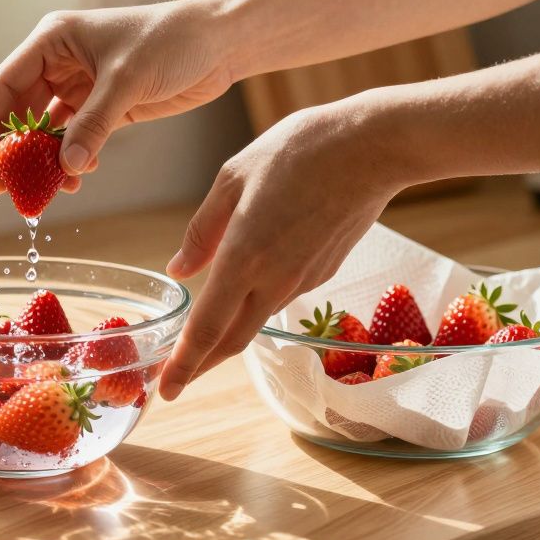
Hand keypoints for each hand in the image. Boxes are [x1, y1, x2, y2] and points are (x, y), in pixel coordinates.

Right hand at [0, 0, 238, 191]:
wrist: (219, 43)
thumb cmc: (171, 41)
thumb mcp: (126, 81)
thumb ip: (93, 125)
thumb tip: (64, 167)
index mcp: (54, 40)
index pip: (5, 84)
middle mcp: (61, 61)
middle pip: (21, 112)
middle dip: (18, 151)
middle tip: (13, 188)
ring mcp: (82, 85)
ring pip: (48, 130)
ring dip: (47, 159)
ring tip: (54, 188)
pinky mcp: (105, 106)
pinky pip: (76, 138)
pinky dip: (74, 158)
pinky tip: (81, 173)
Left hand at [158, 95, 404, 400]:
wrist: (374, 147)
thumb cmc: (298, 151)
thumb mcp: (233, 178)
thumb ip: (204, 230)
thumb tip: (178, 269)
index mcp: (244, 258)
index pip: (207, 329)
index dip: (184, 365)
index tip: (166, 392)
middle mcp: (274, 280)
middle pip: (231, 340)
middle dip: (201, 365)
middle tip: (176, 379)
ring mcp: (303, 280)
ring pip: (255, 320)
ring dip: (226, 334)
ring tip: (200, 335)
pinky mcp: (324, 272)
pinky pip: (279, 295)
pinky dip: (254, 303)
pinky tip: (246, 284)